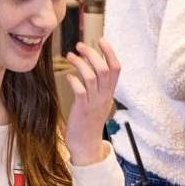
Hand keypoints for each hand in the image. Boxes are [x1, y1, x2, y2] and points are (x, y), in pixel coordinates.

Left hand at [60, 38, 122, 162]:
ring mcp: (93, 102)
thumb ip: (98, 86)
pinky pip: (80, 90)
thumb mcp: (99, 102)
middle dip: (92, 53)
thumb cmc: (89, 122)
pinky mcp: (82, 109)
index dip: (110, 52)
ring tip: (69, 56)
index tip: (101, 40)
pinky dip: (73, 79)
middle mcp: (104, 96)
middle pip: (104, 68)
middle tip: (80, 45)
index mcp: (109, 92)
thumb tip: (92, 67)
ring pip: (92, 76)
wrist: (86, 145)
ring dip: (80, 62)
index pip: (116, 68)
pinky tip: (67, 76)